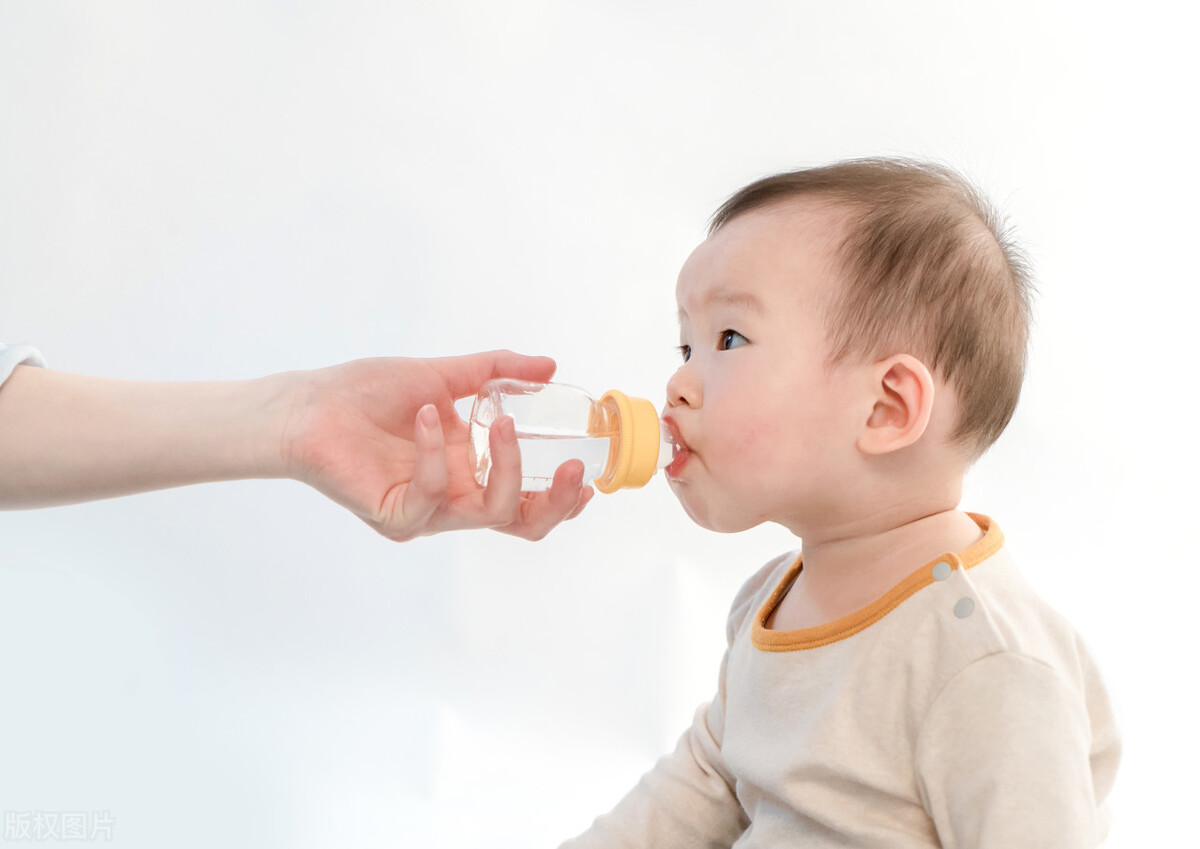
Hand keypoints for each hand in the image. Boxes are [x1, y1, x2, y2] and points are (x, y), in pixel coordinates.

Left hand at [277, 350, 593, 540]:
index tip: (586, 476)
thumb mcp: (442, 375)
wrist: (310, 404)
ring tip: (503, 422)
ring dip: (506, 465)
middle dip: (555, 502)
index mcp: (469, 471)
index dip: (560, 498)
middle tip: (573, 470)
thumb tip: (549, 365)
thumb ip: (496, 372)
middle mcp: (453, 499)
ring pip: (489, 514)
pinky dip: (435, 454)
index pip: (525, 500)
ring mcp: (426, 511)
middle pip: (520, 523)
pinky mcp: (394, 515)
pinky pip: (432, 495)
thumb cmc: (366, 393)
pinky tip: (425, 416)